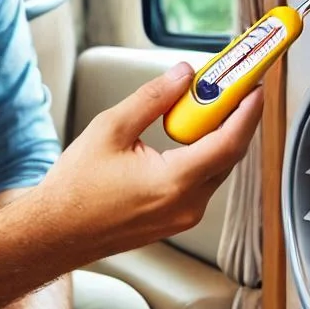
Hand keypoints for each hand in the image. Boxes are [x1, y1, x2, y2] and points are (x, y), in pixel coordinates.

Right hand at [38, 62, 263, 261]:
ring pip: (216, 169)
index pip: (228, 142)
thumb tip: (182, 76)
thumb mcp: (111, 129)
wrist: (55, 232)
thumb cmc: (75, 189)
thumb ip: (153, 98)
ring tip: (202, 106)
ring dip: (215, 136)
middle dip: (233, 118)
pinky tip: (185, 136)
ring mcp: (182, 217)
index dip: (246, 112)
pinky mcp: (175, 220)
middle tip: (230, 88)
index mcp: (173, 183)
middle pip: (229, 155)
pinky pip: (201, 183)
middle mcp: (186, 206)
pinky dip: (201, 155)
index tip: (254, 87)